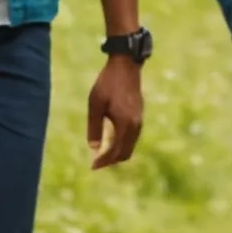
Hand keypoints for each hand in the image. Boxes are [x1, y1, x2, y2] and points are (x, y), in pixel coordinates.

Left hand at [86, 55, 143, 169]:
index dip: (104, 161)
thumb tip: (94, 149)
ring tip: (102, 154)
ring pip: (130, 146)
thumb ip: (94, 128)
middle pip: (126, 153)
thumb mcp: (95, 105)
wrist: (126, 66)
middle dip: (111, 161)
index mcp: (125, 124)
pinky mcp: (139, 116)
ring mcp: (139, 121)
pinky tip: (110, 140)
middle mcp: (136, 125)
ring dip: (117, 153)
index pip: (116, 152)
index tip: (92, 166)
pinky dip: (122, 144)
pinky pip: (132, 138)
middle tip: (96, 163)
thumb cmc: (107, 83)